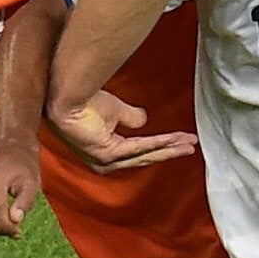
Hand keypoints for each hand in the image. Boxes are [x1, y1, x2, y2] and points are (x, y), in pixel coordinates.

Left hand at [45, 90, 197, 173]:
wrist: (66, 96)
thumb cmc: (84, 101)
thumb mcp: (116, 111)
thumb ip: (131, 118)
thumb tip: (144, 121)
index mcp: (107, 152)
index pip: (139, 151)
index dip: (160, 145)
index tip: (181, 139)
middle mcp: (106, 161)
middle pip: (145, 156)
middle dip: (170, 150)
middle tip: (192, 146)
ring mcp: (106, 160)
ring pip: (145, 154)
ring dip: (168, 148)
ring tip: (189, 144)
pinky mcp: (107, 154)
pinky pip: (139, 148)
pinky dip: (159, 143)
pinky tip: (175, 139)